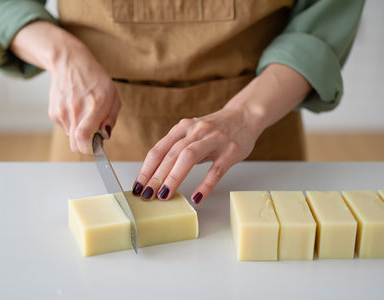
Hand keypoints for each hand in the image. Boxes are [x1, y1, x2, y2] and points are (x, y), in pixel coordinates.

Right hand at [10, 21, 119, 153]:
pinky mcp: (53, 112)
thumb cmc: (95, 80)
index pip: (84, 136)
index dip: (90, 150)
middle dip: (86, 147)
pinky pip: (65, 128)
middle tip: (93, 138)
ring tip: (84, 114)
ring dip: (80, 133)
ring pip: (71, 138)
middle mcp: (76, 109)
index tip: (96, 149)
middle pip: (76, 145)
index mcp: (95, 104)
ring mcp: (62, 111)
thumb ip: (111, 119)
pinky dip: (72, 124)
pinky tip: (75, 109)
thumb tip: (105, 136)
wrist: (70, 63)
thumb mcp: (113, 96)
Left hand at [132, 64, 311, 202]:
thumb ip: (177, 149)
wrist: (245, 116)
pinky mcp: (231, 150)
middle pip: (171, 154)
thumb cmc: (215, 130)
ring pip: (189, 157)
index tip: (138, 186)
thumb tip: (156, 175)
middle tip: (146, 195)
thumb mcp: (192, 134)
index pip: (159, 149)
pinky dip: (205, 184)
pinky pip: (216, 169)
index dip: (146, 169)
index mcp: (182, 128)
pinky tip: (196, 197)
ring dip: (174, 177)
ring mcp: (214, 139)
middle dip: (156, 176)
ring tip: (164, 195)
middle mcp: (196, 131)